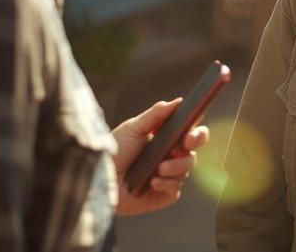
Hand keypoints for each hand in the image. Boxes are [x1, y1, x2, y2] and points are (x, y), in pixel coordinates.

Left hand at [112, 98, 210, 216]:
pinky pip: (176, 188)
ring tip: (160, 168)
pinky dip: (167, 183)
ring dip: (177, 166)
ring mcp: (168, 176)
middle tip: (186, 142)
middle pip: (194, 150)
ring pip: (187, 168)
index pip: (190, 132)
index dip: (197, 131)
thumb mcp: (133, 128)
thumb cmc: (114, 151)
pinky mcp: (163, 194)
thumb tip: (178, 101)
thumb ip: (155, 114)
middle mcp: (170, 157)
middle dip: (195, 144)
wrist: (99, 178)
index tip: (190, 132)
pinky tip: (153, 181)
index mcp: (166, 139)